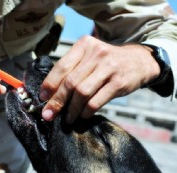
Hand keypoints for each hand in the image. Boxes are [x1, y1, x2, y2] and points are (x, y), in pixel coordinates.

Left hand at [40, 35, 159, 122]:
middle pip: (70, 82)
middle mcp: (96, 53)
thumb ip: (71, 71)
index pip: (61, 67)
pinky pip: (96, 101)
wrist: (139, 61)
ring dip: (71, 109)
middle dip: (56, 101)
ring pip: (82, 93)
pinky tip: (82, 115)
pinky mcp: (119, 82)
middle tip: (48, 115)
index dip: (49, 85)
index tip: (42, 98)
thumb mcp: (89, 58)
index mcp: (84, 45)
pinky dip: (86, 111)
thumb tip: (49, 95)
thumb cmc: (105, 63)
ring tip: (67, 118)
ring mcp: (109, 67)